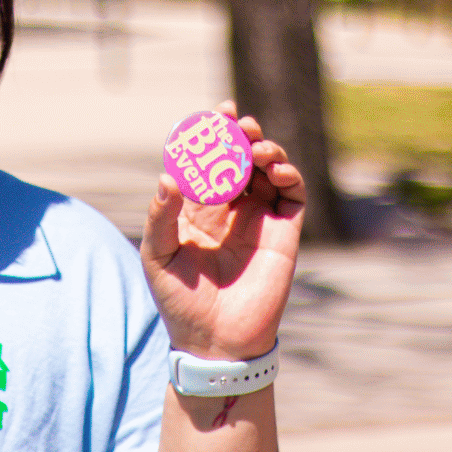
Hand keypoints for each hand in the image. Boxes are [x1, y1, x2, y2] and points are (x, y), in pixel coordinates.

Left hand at [142, 101, 304, 360]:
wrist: (214, 339)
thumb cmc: (179, 299)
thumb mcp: (159, 254)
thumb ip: (161, 215)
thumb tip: (168, 176)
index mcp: (197, 208)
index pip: (207, 162)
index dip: (211, 136)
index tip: (213, 113)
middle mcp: (230, 208)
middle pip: (241, 158)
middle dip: (242, 135)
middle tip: (238, 122)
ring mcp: (259, 218)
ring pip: (269, 170)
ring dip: (267, 150)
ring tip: (257, 147)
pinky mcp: (285, 233)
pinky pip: (293, 195)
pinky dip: (289, 175)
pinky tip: (276, 170)